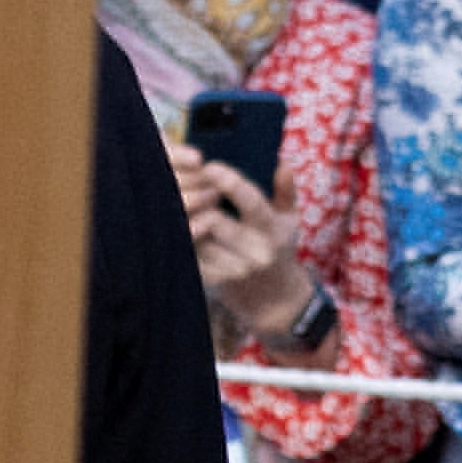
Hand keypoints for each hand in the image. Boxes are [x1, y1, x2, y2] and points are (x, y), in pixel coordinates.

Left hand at [177, 150, 306, 340]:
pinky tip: (172, 222)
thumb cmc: (279, 249)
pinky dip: (178, 237)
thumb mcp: (290, 221)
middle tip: (182, 181)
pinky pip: (187, 254)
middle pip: (215, 220)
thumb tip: (282, 162)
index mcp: (273, 231)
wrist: (274, 301)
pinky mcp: (211, 282)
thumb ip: (286, 191)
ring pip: (195, 238)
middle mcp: (254, 252)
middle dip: (197, 199)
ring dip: (183, 217)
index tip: (210, 166)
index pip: (251, 202)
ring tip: (172, 198)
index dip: (229, 182)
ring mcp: (231, 270)